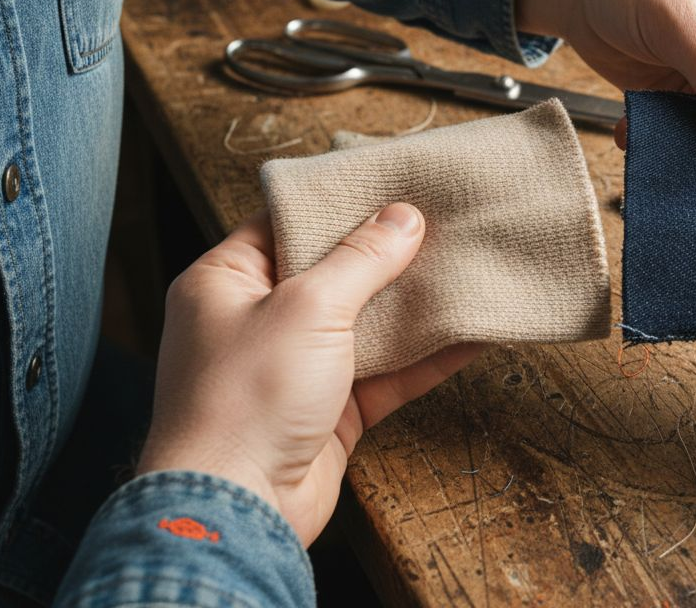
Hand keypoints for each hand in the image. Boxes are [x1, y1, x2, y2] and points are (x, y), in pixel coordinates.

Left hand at [136, 205, 481, 543]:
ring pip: (366, 325)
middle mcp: (256, 322)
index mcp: (225, 282)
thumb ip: (361, 260)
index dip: (340, 204)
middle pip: (333, 273)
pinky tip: (470, 334)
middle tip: (442, 223)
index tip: (394, 185)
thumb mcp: (307, 308)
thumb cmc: (243, 402)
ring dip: (414, 306)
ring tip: (466, 271)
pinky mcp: (330, 412)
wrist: (237, 511)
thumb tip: (403, 217)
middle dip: (388, 255)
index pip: (286, 224)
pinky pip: (386, 373)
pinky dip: (426, 357)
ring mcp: (295, 369)